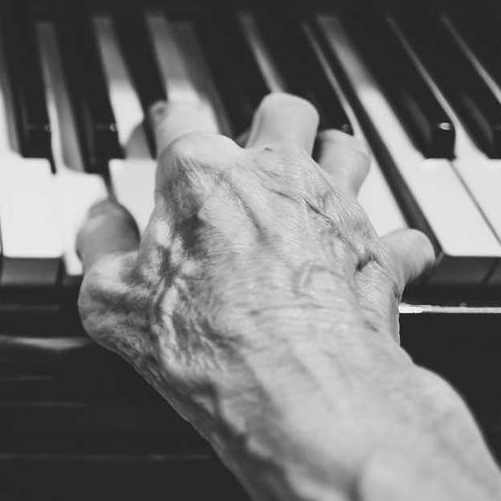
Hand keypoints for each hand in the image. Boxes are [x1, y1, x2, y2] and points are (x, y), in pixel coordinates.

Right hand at [77, 93, 435, 439]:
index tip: (161, 133)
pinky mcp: (380, 255)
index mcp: (200, 175)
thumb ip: (99, 247)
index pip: (178, 117)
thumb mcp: (111, 301)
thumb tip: (99, 223)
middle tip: (253, 149)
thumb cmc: (207, 342)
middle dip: (269, 124)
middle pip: (284, 111)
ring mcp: (333, 209)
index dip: (165, 124)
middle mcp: (273, 175)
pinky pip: (401, 234)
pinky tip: (373, 260)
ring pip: (349, 148)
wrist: (300, 390)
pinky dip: (388, 246)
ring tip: (314, 184)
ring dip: (333, 162)